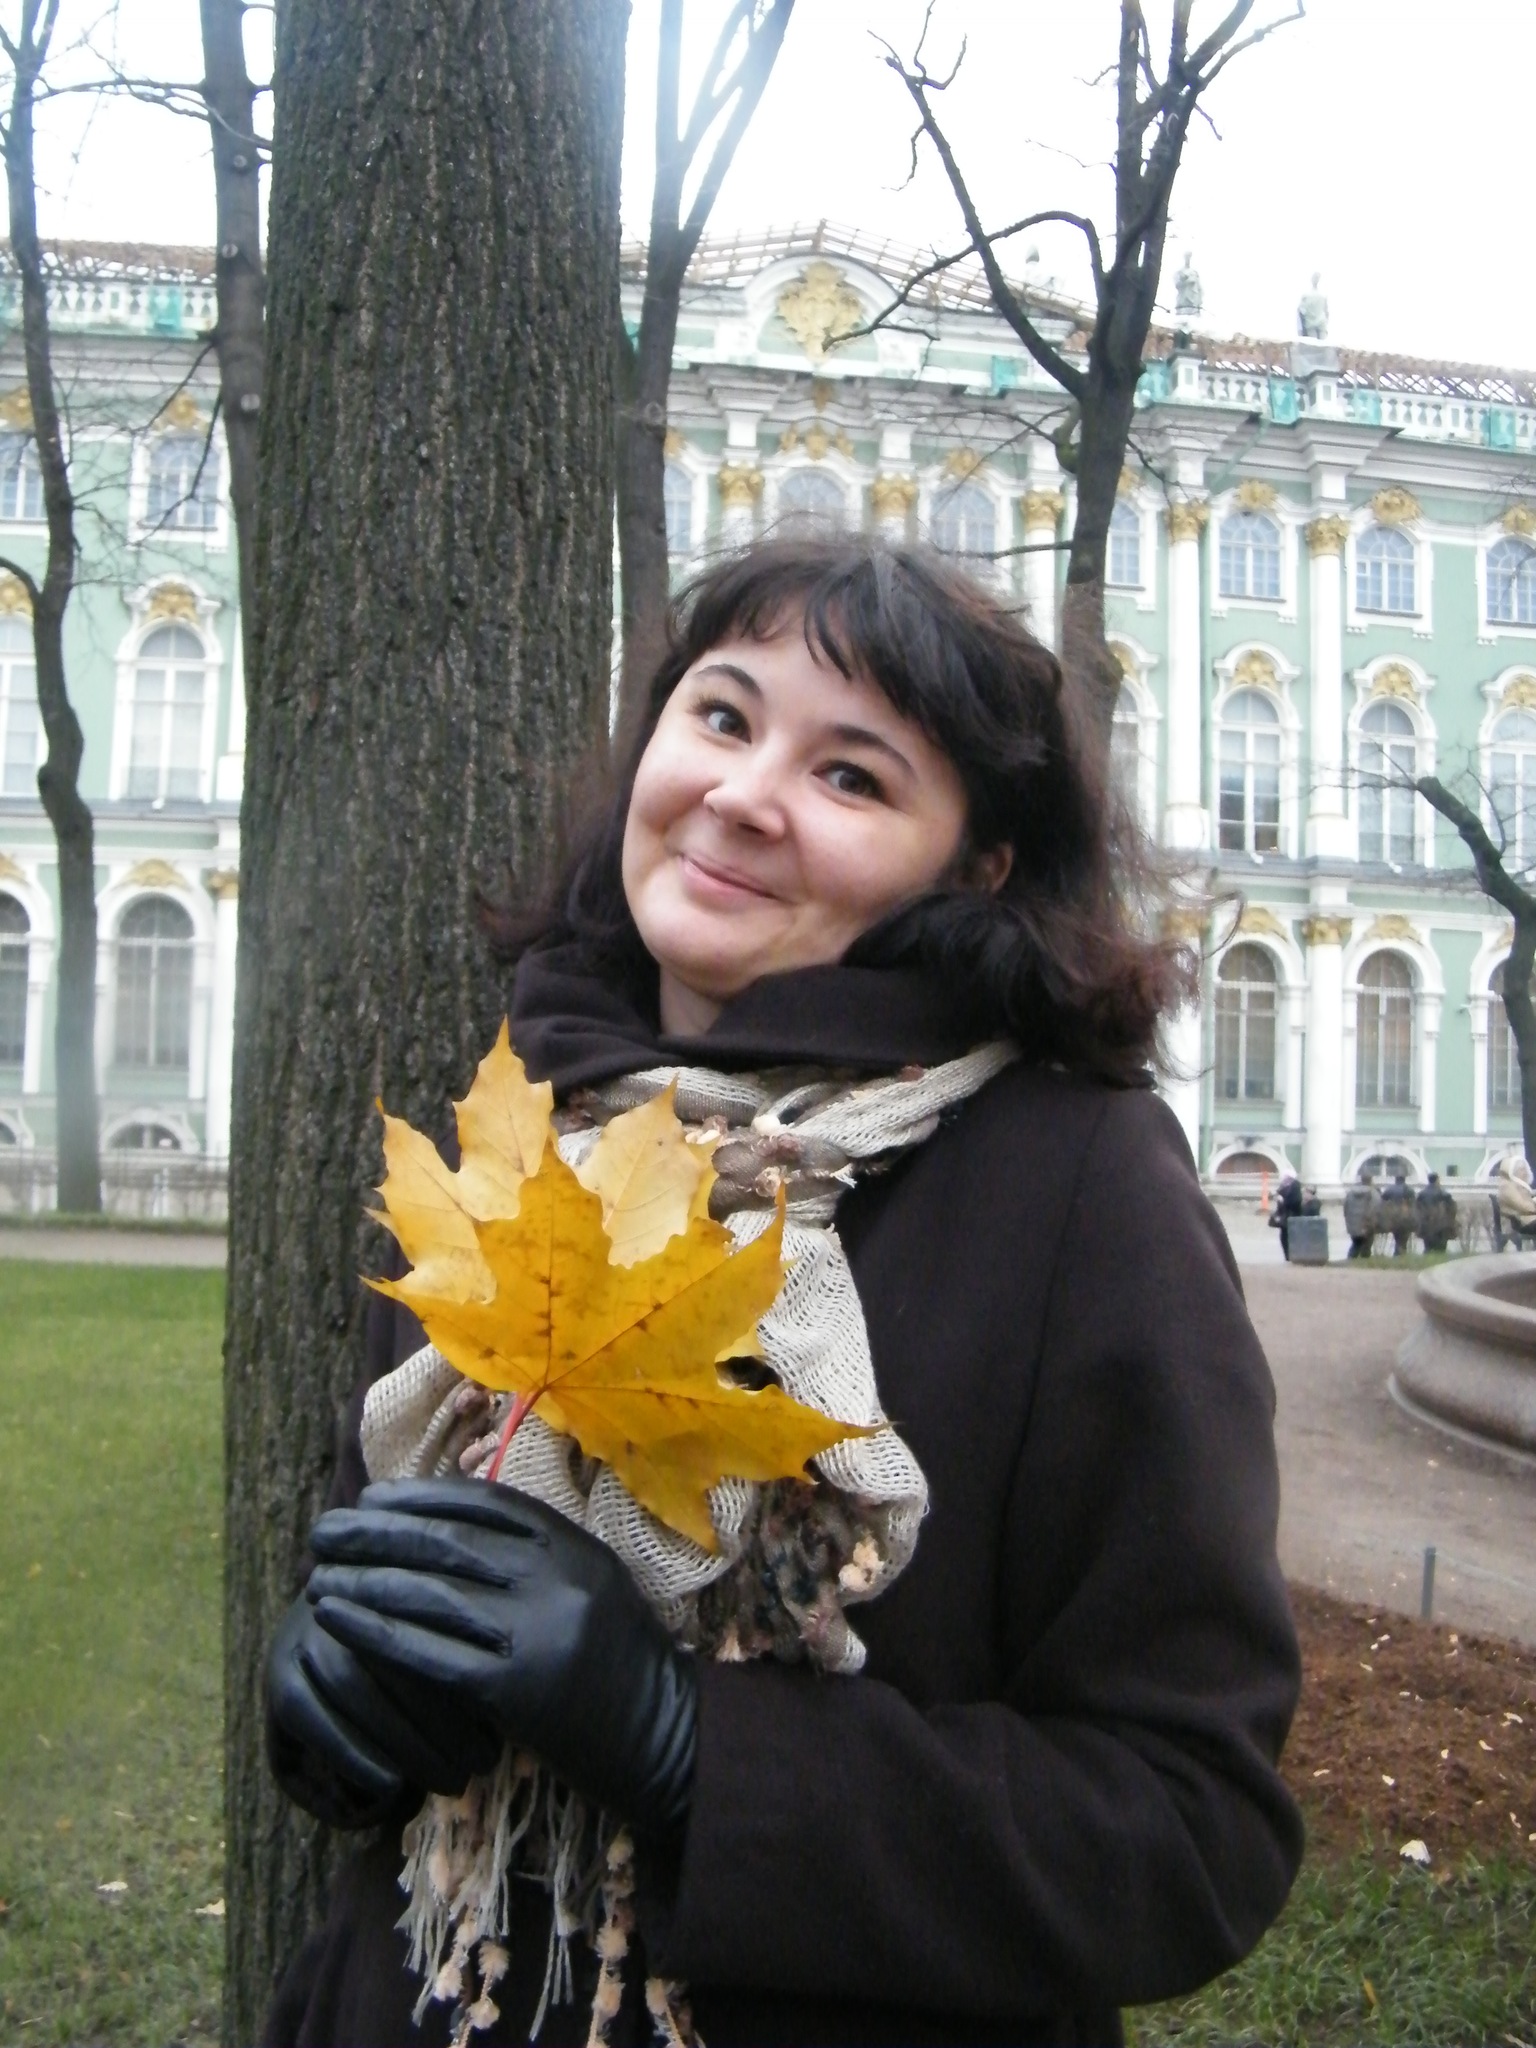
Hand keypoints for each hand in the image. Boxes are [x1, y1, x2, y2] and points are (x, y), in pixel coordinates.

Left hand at [306, 1476, 696, 1839]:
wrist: (668, 1739)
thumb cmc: (620, 1665)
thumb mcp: (591, 1588)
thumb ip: (537, 1558)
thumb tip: (449, 1530)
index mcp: (576, 1546)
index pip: (485, 1504)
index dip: (421, 1496)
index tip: (372, 1497)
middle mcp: (559, 1577)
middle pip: (449, 1543)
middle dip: (377, 1533)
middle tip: (323, 1530)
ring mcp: (541, 1630)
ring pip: (433, 1594)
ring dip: (364, 1580)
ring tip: (316, 1575)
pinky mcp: (519, 1689)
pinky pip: (431, 1654)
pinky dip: (375, 1633)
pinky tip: (336, 1621)